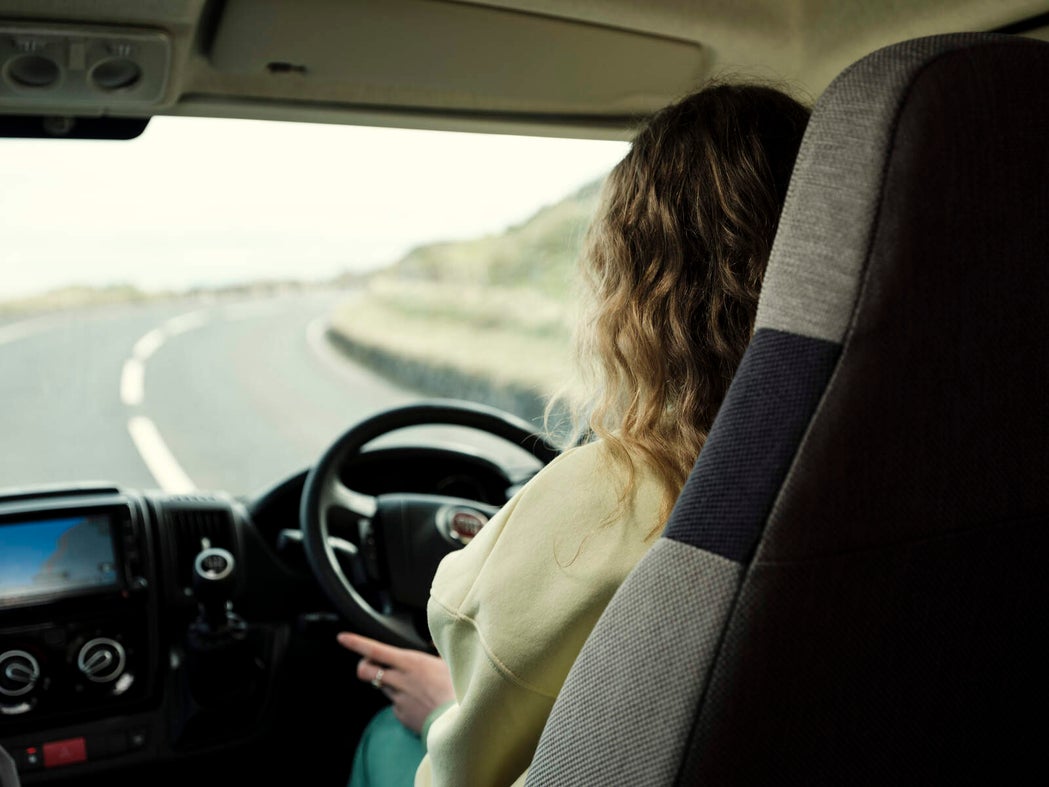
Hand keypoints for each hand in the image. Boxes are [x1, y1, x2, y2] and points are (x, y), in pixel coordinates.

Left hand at [337, 632, 454, 734]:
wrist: (461, 719)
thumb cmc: (458, 686)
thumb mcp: (447, 661)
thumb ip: (433, 651)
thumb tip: (432, 641)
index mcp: (410, 662)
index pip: (375, 650)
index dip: (356, 643)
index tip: (342, 638)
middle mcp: (400, 680)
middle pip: (366, 671)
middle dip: (364, 666)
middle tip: (371, 664)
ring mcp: (399, 699)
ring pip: (382, 686)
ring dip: (388, 682)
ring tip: (411, 684)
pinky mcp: (402, 715)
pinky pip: (396, 704)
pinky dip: (402, 700)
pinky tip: (420, 701)